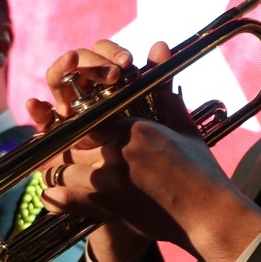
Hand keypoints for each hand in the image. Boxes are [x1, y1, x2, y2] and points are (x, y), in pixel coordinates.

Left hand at [27, 43, 260, 261]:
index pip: (87, 118)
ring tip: (67, 173)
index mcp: (132, 129)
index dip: (81, 125)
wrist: (207, 215)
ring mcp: (107, 181)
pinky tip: (53, 195)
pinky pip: (63, 198)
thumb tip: (157, 46)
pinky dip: (55, 197)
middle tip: (70, 151)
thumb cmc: (200, 170)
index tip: (81, 131)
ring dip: (63, 171)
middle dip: (69, 146)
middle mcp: (115, 152)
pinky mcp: (103, 208)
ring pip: (63, 169)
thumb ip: (162, 90)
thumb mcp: (182, 127)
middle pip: (71, 142)